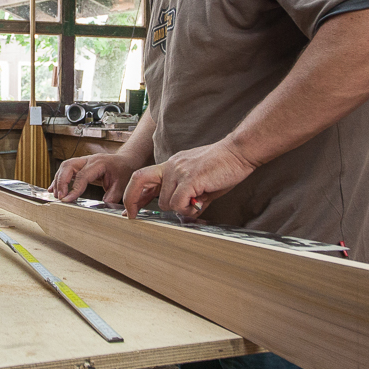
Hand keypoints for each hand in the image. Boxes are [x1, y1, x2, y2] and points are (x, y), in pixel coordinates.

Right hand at [49, 152, 139, 203]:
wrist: (126, 161)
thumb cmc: (124, 172)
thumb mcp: (122, 185)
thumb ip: (113, 195)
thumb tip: (104, 205)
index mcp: (99, 163)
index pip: (82, 176)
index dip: (74, 189)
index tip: (67, 200)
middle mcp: (89, 159)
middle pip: (69, 166)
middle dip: (61, 182)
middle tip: (60, 197)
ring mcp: (83, 161)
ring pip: (65, 166)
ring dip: (58, 180)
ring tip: (55, 195)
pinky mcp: (80, 165)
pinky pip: (66, 170)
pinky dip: (59, 179)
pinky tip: (53, 189)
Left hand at [123, 140, 256, 218]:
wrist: (239, 152)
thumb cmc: (223, 167)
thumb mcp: (200, 183)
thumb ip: (189, 197)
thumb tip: (185, 213)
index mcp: (171, 166)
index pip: (143, 177)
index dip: (133, 194)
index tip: (129, 210)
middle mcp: (171, 166)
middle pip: (139, 180)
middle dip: (131, 200)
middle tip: (132, 216)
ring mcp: (179, 170)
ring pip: (166, 202)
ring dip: (179, 208)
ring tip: (198, 201)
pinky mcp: (190, 177)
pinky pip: (179, 202)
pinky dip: (187, 208)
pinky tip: (200, 202)